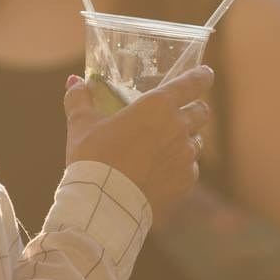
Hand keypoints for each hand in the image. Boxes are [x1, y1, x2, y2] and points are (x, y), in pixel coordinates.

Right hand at [62, 66, 212, 213]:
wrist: (103, 205)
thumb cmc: (93, 158)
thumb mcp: (81, 124)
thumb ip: (79, 98)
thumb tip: (73, 81)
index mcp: (158, 105)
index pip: (192, 83)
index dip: (201, 76)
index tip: (205, 73)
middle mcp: (178, 127)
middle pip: (201, 112)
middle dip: (194, 109)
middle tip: (181, 112)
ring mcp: (185, 156)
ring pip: (196, 141)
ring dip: (186, 139)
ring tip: (165, 146)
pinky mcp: (186, 181)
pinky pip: (190, 168)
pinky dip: (180, 166)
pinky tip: (161, 171)